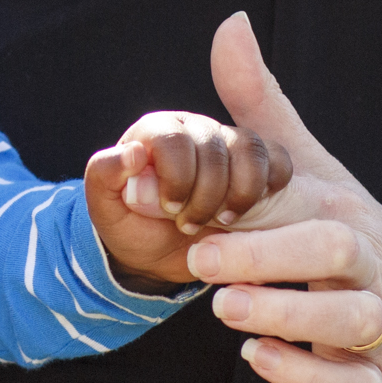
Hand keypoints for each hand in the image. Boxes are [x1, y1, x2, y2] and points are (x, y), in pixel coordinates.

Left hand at [82, 111, 289, 288]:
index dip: (177, 177)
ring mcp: (227, 143)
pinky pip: (277, 159)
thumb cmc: (131, 226)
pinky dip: (269, 186)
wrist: (160, 253)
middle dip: (206, 194)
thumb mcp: (106, 210)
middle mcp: (192, 129)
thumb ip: (105, 176)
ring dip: (240, 193)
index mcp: (153, 132)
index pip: (173, 138)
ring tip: (223, 222)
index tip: (172, 208)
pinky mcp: (257, 162)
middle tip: (190, 225)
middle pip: (214, 145)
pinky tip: (249, 211)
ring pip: (249, 148)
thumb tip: (131, 153)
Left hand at [179, 11, 381, 382]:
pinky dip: (309, 377)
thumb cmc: (351, 236)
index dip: (240, 208)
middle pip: (333, 253)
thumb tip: (230, 22)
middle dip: (267, 257)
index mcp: (342, 212)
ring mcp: (377, 326)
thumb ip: (261, 104)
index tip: (176, 208)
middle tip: (200, 262)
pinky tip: (259, 359)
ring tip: (226, 312)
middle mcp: (366, 266)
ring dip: (286, 317)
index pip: (297, 202)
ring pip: (349, 322)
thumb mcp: (310, 170)